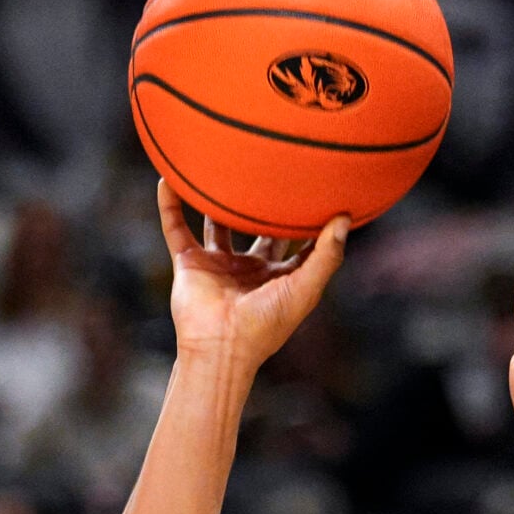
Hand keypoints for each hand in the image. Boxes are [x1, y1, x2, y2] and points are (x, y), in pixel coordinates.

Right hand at [158, 180, 347, 371]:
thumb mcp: (306, 288)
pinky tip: (168, 178)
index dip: (305, 221)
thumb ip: (327, 255)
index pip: (295, 243)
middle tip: (270, 170)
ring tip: (220, 166)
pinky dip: (169, 205)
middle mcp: (248, 269)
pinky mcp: (189, 264)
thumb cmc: (267, 325)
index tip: (317, 190)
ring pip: (215, 224)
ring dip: (214, 200)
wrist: (221, 347)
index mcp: (278, 277)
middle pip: (256, 228)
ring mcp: (217, 265)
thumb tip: (345, 219)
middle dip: (261, 205)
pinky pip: (175, 228)